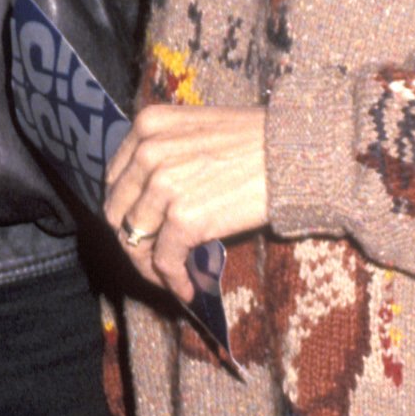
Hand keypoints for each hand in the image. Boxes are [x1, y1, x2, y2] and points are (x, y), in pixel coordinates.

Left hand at [104, 102, 267, 301]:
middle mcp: (148, 152)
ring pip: (136, 241)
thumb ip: (167, 151)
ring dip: (151, 267)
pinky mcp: (184, 219)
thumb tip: (147, 198)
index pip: (116, 179)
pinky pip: (165, 261)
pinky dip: (173, 281)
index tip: (143, 228)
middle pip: (119, 212)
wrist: (298, 153)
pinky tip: (187, 289)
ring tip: (172, 278)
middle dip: (134, 241)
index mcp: (148, 126)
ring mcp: (164, 186)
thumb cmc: (259, 140)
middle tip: (154, 259)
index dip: (126, 209)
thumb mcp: (199, 129)